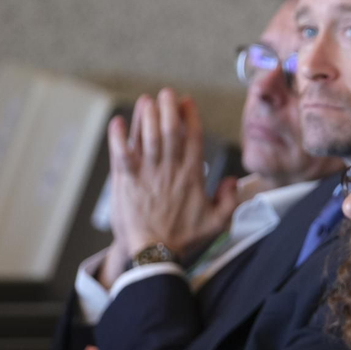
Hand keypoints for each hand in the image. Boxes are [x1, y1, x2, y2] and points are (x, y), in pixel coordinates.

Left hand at [109, 89, 238, 258]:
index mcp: (191, 176)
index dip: (190, 116)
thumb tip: (233, 180)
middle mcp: (169, 170)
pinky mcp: (126, 181)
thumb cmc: (183, 240)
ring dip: (146, 116)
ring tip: (146, 101)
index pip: (193, 138)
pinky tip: (117, 122)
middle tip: (166, 93)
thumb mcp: (217, 223)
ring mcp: (147, 174)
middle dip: (168, 108)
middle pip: (169, 130)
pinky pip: (121, 153)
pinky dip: (118, 136)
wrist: (154, 256)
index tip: (188, 102)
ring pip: (147, 137)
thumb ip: (229, 199)